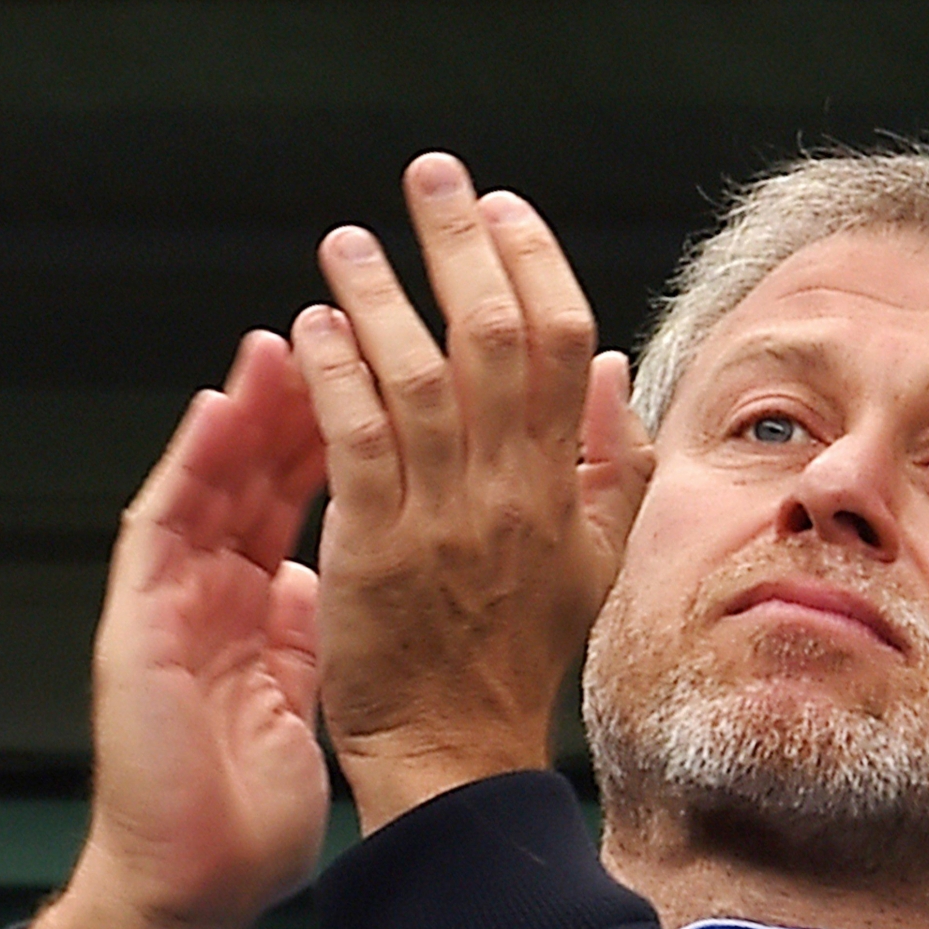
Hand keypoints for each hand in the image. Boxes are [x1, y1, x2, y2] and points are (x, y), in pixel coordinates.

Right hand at [24, 332, 329, 928]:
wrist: (194, 883)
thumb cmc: (250, 807)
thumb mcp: (304, 696)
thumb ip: (308, 625)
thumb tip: (330, 575)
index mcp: (263, 605)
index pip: (315, 499)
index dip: (354, 433)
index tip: (404, 377)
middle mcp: (218, 589)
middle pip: (269, 473)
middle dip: (310, 398)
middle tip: (352, 328)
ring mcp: (176, 600)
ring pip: (215, 481)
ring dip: (249, 408)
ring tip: (288, 335)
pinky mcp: (141, 622)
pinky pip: (167, 526)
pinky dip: (193, 467)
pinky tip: (219, 409)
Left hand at [293, 153, 651, 832]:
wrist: (460, 749)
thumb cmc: (519, 656)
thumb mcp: (596, 561)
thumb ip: (615, 463)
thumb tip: (614, 365)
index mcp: (566, 487)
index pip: (566, 347)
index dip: (536, 265)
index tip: (505, 209)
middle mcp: (513, 491)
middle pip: (498, 338)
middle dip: (462, 245)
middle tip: (431, 178)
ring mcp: (445, 519)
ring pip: (423, 378)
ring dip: (383, 296)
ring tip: (348, 242)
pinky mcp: (378, 550)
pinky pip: (359, 441)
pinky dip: (336, 375)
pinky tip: (313, 327)